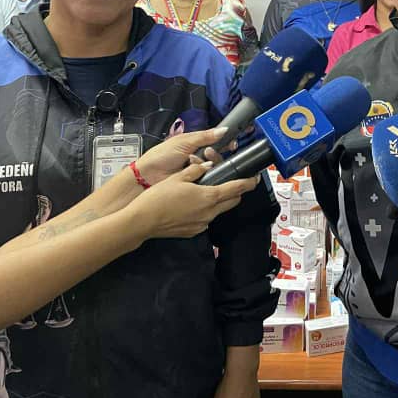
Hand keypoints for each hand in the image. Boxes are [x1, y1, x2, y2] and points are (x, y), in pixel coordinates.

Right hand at [128, 165, 259, 239]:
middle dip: (236, 192)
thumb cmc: (159, 197)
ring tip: (207, 191)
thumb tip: (208, 166)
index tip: (255, 179)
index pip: (236, 189)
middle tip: (234, 183)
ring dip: (219, 202)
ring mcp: (202, 224)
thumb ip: (196, 171)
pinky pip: (206, 219)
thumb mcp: (177, 177)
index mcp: (208, 197)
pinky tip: (193, 205)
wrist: (143, 221)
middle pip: (232, 202)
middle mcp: (209, 212)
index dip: (248, 183)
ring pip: (219, 211)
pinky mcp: (194, 231)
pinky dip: (206, 211)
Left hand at [137, 126, 230, 184]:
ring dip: (207, 164)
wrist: (147, 176)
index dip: (224, 142)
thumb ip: (205, 136)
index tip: (231, 144)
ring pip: (213, 167)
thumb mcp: (184, 141)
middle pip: (216, 156)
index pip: (215, 141)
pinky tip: (197, 172)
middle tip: (208, 153)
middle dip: (215, 154)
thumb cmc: (161, 156)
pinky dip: (203, 175)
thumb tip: (223, 129)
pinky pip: (207, 178)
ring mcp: (196, 170)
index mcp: (194, 144)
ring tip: (196, 162)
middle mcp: (197, 157)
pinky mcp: (194, 182)